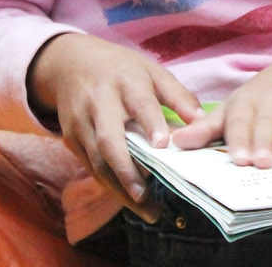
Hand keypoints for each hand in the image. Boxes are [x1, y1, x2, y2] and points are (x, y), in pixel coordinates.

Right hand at [27, 32, 203, 220]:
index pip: (140, 104)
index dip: (151, 123)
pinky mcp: (70, 138)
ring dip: (118, 186)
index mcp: (126, 82)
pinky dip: (108, 182)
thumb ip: (178, 96)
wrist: (71, 63)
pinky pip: (89, 165)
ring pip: (96, 160)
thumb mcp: (152, 71)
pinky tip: (127, 197)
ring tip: (144, 208)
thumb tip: (202, 121)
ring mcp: (81, 123)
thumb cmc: (121, 69)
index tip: (163, 145)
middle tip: (145, 195)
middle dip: (126, 169)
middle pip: (110, 140)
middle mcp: (99, 103)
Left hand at [170, 25, 271, 168]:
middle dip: (264, 141)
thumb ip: (207, 128)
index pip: (240, 121)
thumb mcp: (235, 108)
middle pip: (268, 121)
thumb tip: (174, 143)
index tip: (237, 160)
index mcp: (248, 102)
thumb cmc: (263, 98)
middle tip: (261, 163)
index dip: (239, 140)